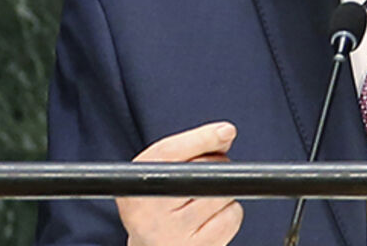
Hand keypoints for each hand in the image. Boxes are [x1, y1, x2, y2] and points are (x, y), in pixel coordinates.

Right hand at [117, 121, 243, 245]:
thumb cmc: (158, 207)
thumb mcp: (158, 176)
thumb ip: (187, 150)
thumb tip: (225, 133)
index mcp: (134, 192)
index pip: (170, 154)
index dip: (201, 139)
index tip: (226, 131)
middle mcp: (150, 216)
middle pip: (204, 172)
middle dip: (216, 165)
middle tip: (206, 175)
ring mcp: (175, 237)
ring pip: (223, 194)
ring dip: (224, 192)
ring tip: (203, 202)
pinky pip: (232, 217)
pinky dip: (230, 213)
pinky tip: (211, 220)